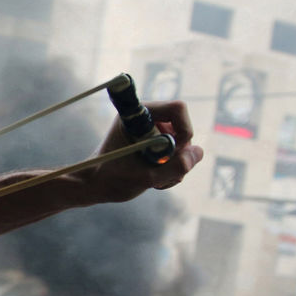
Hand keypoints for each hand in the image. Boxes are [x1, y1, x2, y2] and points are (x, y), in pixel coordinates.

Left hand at [77, 100, 204, 202]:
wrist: (95, 186)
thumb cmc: (112, 179)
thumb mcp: (146, 177)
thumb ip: (175, 166)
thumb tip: (199, 152)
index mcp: (136, 115)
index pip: (177, 109)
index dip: (184, 131)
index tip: (174, 152)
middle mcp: (146, 117)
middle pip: (183, 128)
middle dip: (179, 154)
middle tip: (162, 172)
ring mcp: (152, 129)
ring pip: (182, 143)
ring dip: (175, 164)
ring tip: (156, 180)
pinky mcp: (154, 141)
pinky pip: (177, 151)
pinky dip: (172, 167)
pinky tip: (156, 179)